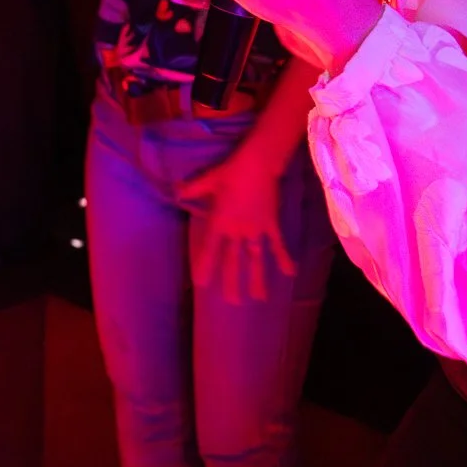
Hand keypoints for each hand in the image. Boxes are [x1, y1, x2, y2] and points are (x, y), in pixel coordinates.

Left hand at [178, 147, 293, 304]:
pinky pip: (277, 244)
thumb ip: (192, 190)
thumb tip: (176, 192)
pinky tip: (290, 273)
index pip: (210, 249)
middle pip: (233, 261)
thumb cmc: (231, 171)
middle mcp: (237, 230)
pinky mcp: (270, 224)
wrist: (258, 164)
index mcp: (220, 221)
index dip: (206, 266)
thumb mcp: (208, 180)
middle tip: (233, 302)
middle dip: (232, 282)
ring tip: (259, 298)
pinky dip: (284, 258)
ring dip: (257, 279)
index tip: (202, 283)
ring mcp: (255, 229)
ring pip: (256, 259)